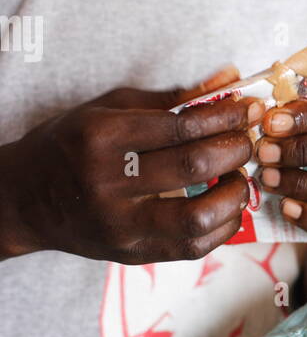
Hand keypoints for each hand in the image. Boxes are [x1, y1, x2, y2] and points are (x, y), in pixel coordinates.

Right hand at [0, 66, 263, 262]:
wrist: (27, 200)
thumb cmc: (73, 145)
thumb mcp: (110, 110)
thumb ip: (171, 99)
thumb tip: (230, 83)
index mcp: (103, 137)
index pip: (181, 125)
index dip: (225, 116)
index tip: (248, 109)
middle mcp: (110, 182)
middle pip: (194, 165)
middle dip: (236, 148)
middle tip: (246, 140)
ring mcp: (121, 224)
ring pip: (199, 216)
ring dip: (235, 193)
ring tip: (238, 176)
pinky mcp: (133, 253)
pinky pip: (194, 247)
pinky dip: (224, 226)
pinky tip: (228, 206)